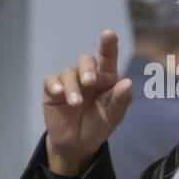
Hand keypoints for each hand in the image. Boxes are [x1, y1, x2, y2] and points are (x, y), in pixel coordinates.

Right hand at [43, 30, 133, 175]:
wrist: (78, 143)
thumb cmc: (99, 125)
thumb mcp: (113, 117)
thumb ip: (121, 100)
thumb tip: (127, 82)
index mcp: (106, 78)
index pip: (108, 58)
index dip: (108, 45)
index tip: (109, 34)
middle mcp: (87, 75)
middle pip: (85, 60)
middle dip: (87, 69)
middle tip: (90, 82)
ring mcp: (69, 82)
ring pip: (68, 73)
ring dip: (72, 87)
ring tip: (76, 104)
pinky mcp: (52, 90)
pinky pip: (51, 80)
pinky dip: (54, 85)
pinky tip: (59, 94)